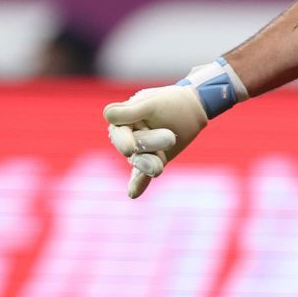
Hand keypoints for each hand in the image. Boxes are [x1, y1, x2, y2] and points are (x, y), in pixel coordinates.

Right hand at [104, 84, 210, 198]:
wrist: (190, 109)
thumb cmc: (169, 102)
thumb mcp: (152, 103)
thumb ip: (130, 111)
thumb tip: (107, 115)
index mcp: (122, 120)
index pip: (119, 133)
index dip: (123, 141)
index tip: (129, 149)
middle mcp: (127, 138)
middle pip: (134, 148)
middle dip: (151, 144)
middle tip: (171, 138)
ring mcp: (139, 153)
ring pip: (140, 162)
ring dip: (148, 166)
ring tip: (159, 168)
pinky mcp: (151, 163)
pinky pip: (142, 176)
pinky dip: (138, 184)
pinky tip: (132, 194)